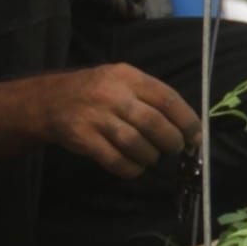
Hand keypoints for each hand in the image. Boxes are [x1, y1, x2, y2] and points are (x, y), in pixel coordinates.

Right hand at [37, 63, 198, 178]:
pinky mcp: (84, 139)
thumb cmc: (96, 90)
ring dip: (152, 156)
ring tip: (153, 157)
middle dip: (172, 141)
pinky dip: (131, 168)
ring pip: (136, 144)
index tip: (196, 135)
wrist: (50, 100)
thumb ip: (149, 95)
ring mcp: (97, 118)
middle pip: (154, 123)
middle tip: (176, 148)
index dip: (187, 120)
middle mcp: (113, 95)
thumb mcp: (121, 79)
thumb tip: (186, 124)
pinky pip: (115, 160)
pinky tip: (135, 167)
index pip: (166, 98)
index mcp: (128, 76)